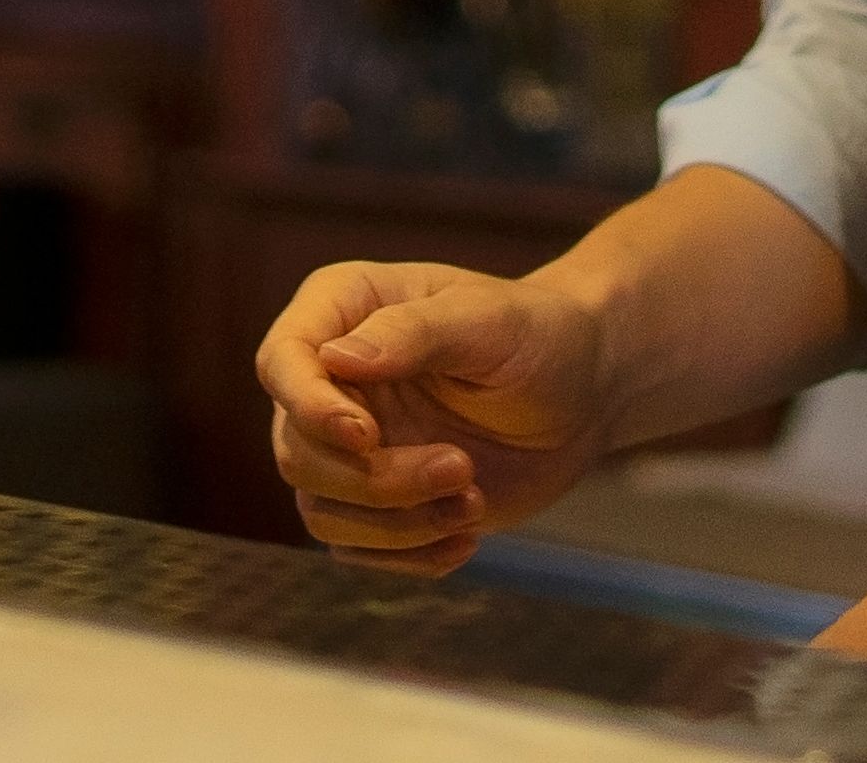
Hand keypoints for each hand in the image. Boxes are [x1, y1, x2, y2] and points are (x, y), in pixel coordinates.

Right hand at [253, 257, 620, 573]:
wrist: (584, 393)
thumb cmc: (537, 335)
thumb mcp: (488, 319)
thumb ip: (413, 333)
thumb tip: (335, 360)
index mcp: (343, 310)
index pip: (281, 362)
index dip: (309, 406)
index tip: (367, 436)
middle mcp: (331, 381)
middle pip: (297, 452)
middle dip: (376, 479)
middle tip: (461, 466)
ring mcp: (349, 447)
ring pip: (322, 510)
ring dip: (397, 522)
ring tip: (472, 498)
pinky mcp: (376, 502)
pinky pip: (356, 550)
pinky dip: (409, 556)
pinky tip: (467, 536)